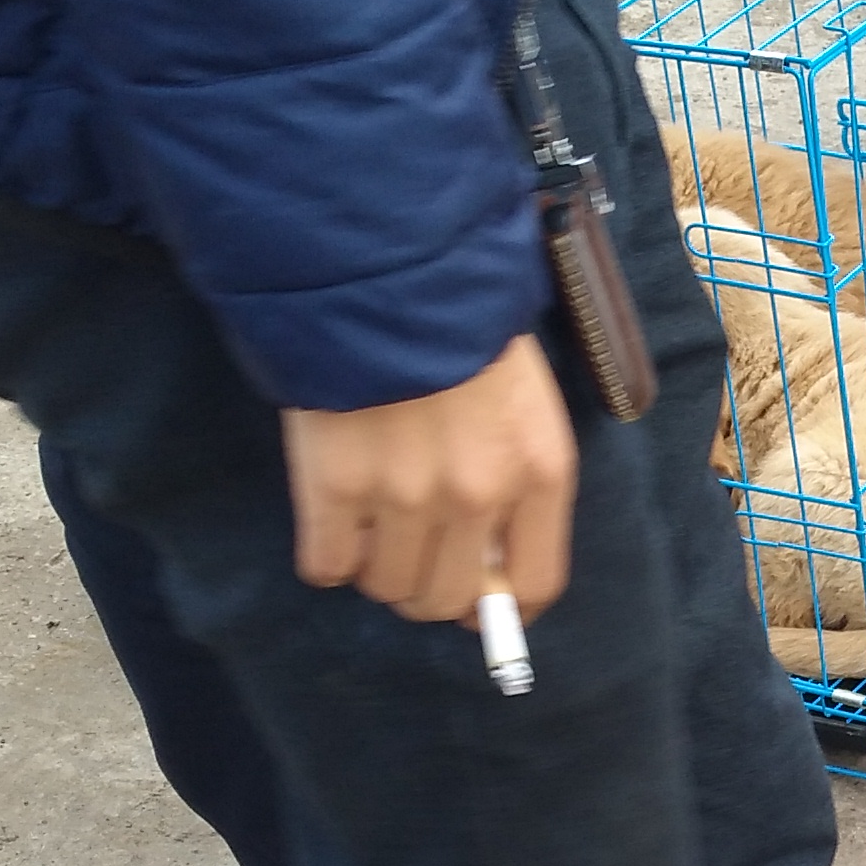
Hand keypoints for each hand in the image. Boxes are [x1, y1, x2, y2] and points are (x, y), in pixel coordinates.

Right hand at [280, 334, 573, 625]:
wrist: (382, 262)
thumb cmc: (458, 321)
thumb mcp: (522, 395)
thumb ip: (517, 477)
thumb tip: (489, 565)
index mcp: (539, 469)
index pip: (534, 583)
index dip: (502, 603)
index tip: (480, 599)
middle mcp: (479, 493)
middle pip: (449, 598)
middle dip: (428, 586)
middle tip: (410, 552)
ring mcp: (406, 494)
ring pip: (388, 587)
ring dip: (376, 568)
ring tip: (369, 525)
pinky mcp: (336, 486)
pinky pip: (328, 566)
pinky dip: (326, 556)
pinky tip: (331, 523)